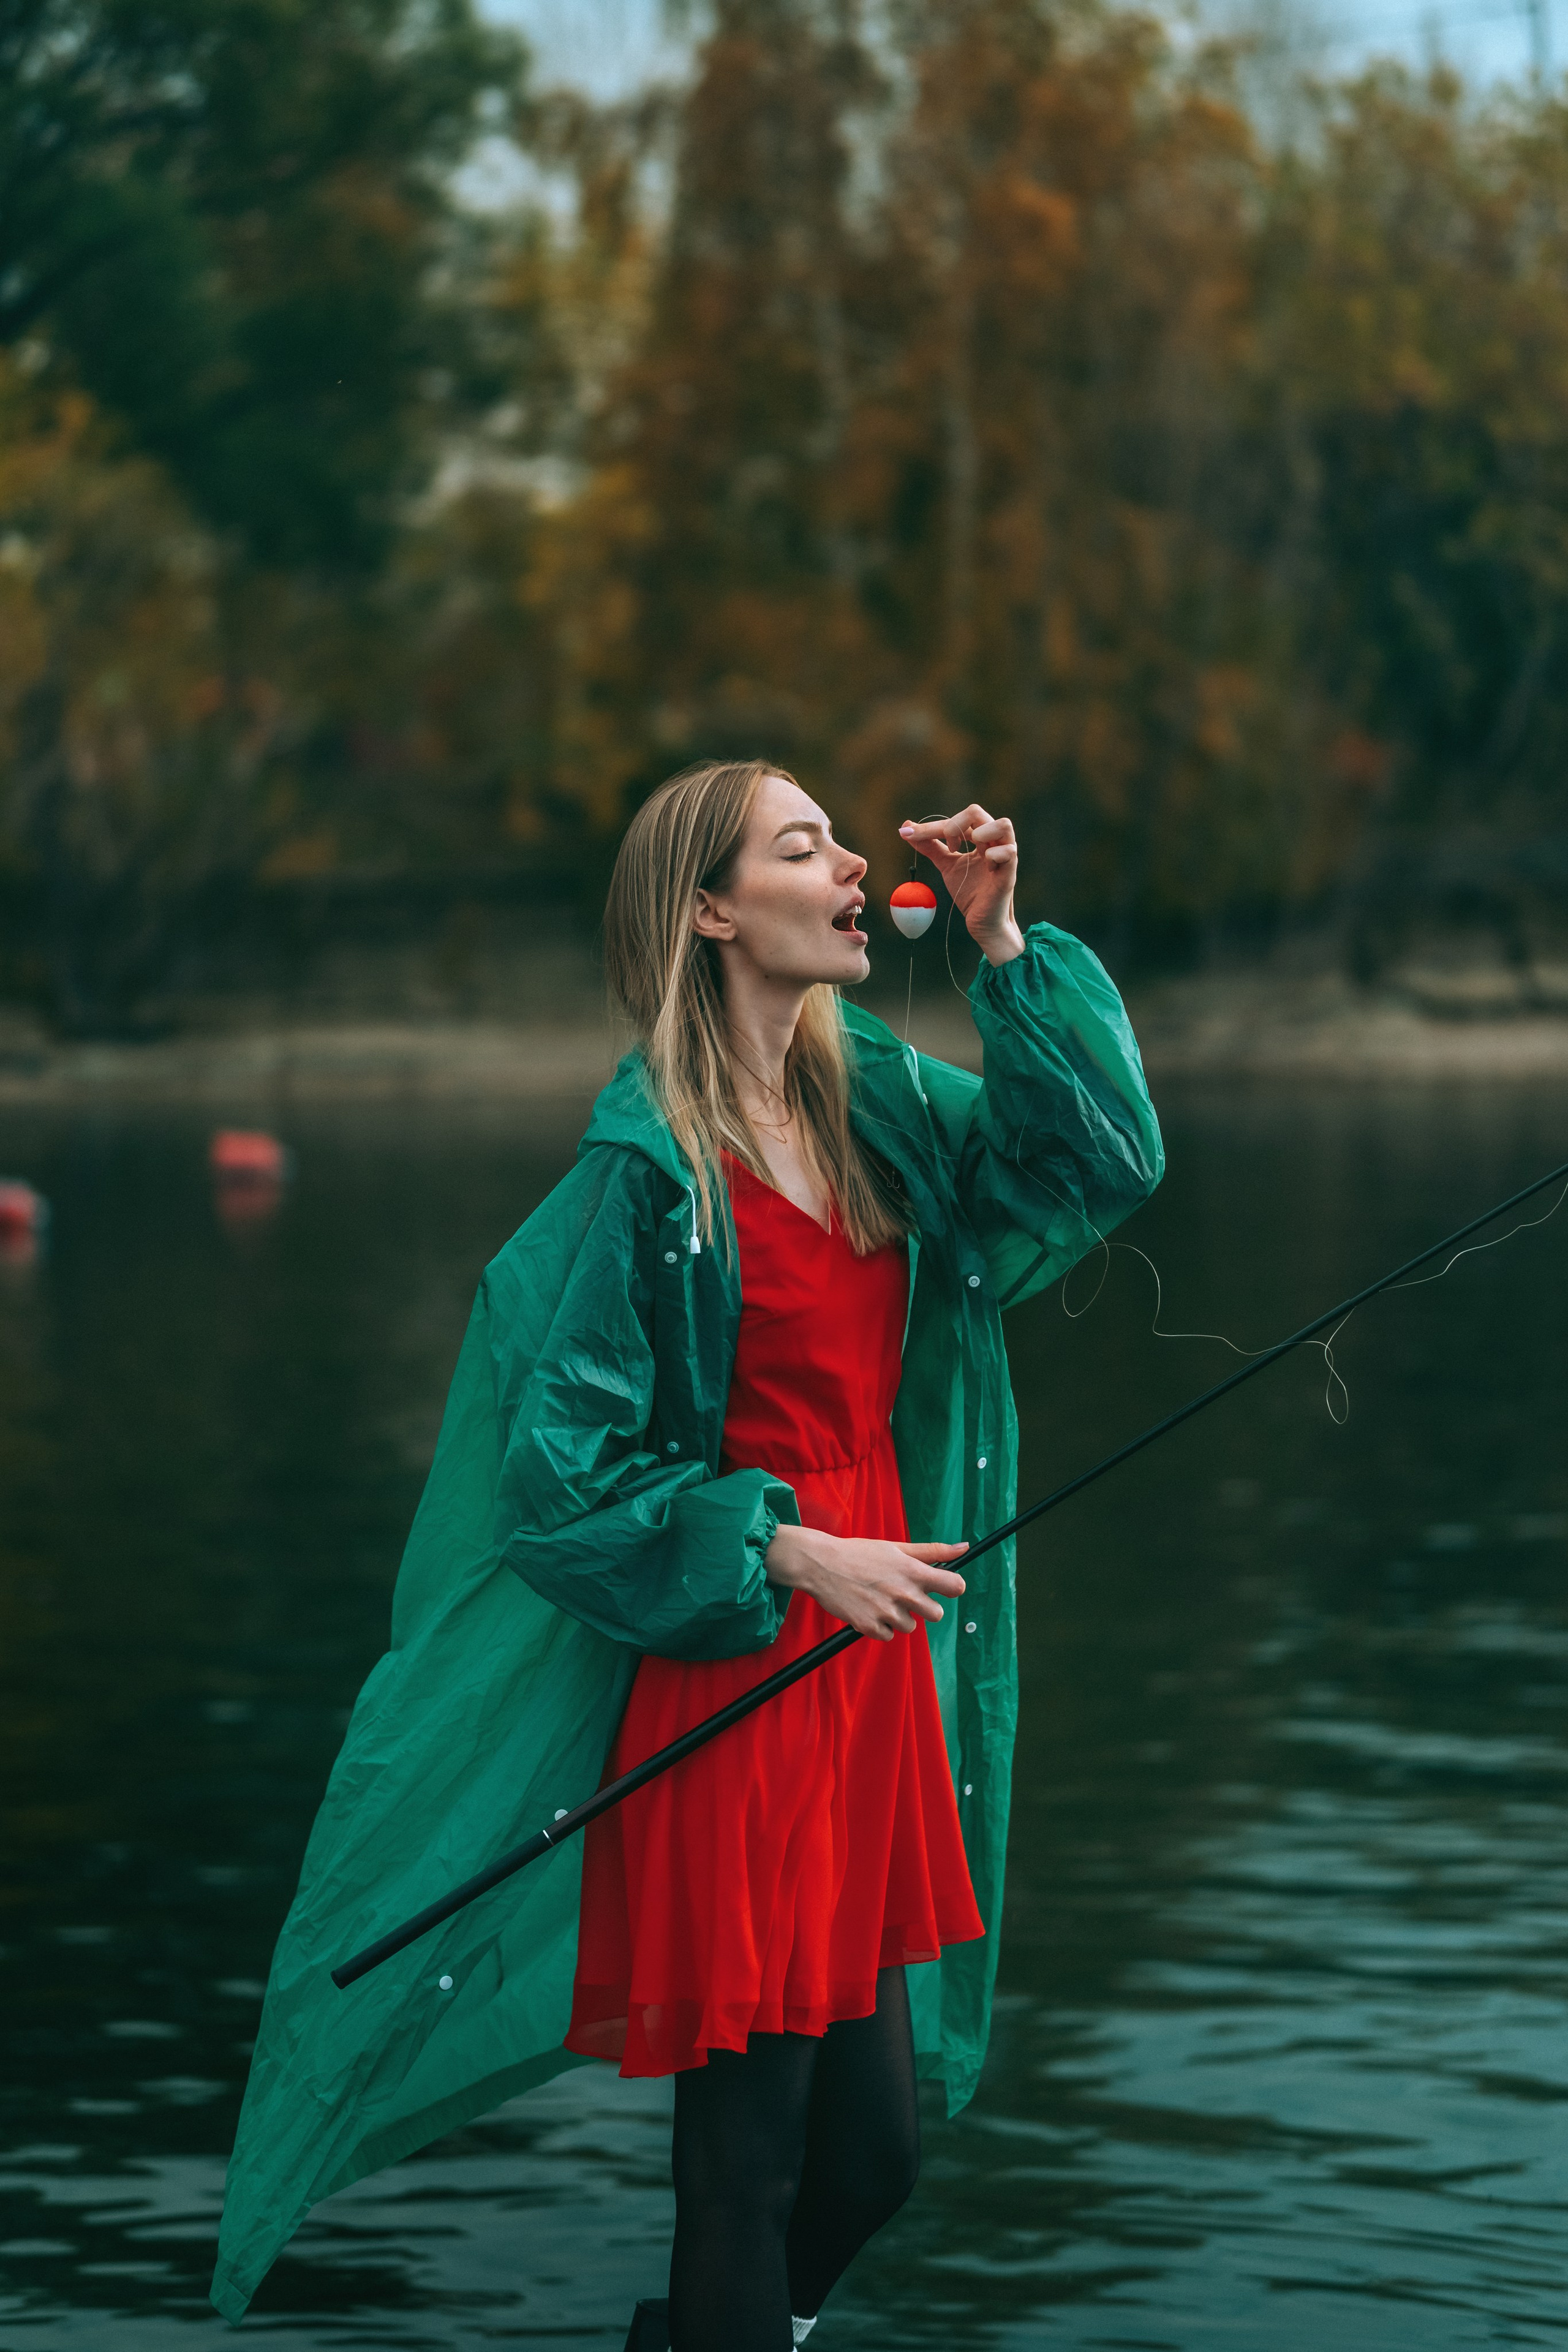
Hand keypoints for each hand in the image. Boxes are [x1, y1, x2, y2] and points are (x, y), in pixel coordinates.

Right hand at [765, 1523, 968, 1639]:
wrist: (821, 1565)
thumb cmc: (860, 1554)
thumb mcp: (897, 1548)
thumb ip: (933, 1551)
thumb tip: (964, 1547)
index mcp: (912, 1571)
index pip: (954, 1586)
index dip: (953, 1587)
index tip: (944, 1587)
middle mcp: (903, 1592)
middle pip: (936, 1614)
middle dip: (924, 1608)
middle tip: (904, 1596)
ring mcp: (886, 1611)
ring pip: (910, 1627)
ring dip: (898, 1617)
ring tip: (879, 1599)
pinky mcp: (869, 1626)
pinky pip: (888, 1636)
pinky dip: (880, 1627)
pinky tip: (868, 1609)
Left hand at [898, 806, 1023, 964]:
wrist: (982, 923)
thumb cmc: (970, 893)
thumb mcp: (947, 866)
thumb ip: (931, 847)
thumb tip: (906, 829)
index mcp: (980, 838)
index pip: (957, 820)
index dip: (931, 826)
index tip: (910, 834)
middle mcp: (993, 842)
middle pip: (976, 813)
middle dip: (953, 825)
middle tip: (946, 846)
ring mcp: (1004, 857)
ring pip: (1004, 825)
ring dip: (981, 830)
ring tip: (969, 847)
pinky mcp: (1009, 874)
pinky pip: (1009, 852)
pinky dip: (995, 853)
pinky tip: (985, 865)